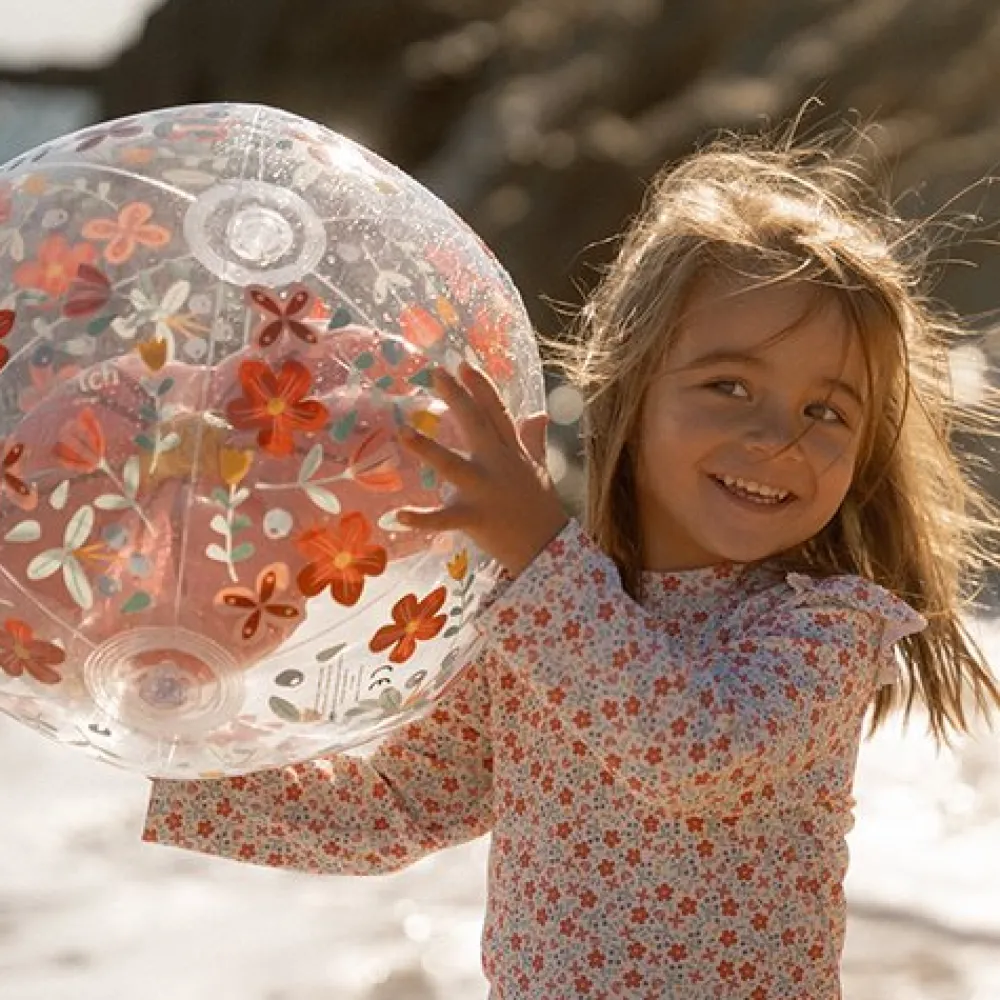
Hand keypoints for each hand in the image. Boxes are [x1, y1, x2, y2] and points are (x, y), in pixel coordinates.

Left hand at [397, 362, 568, 576]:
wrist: (548, 548)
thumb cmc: (540, 508)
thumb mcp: (538, 469)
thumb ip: (533, 440)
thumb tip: (540, 414)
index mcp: (510, 453)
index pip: (496, 414)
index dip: (480, 388)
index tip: (463, 365)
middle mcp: (498, 466)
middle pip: (476, 427)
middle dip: (458, 399)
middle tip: (436, 374)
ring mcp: (485, 491)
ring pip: (453, 466)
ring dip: (427, 449)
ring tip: (403, 432)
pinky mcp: (475, 518)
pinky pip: (444, 519)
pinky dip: (422, 519)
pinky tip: (398, 516)